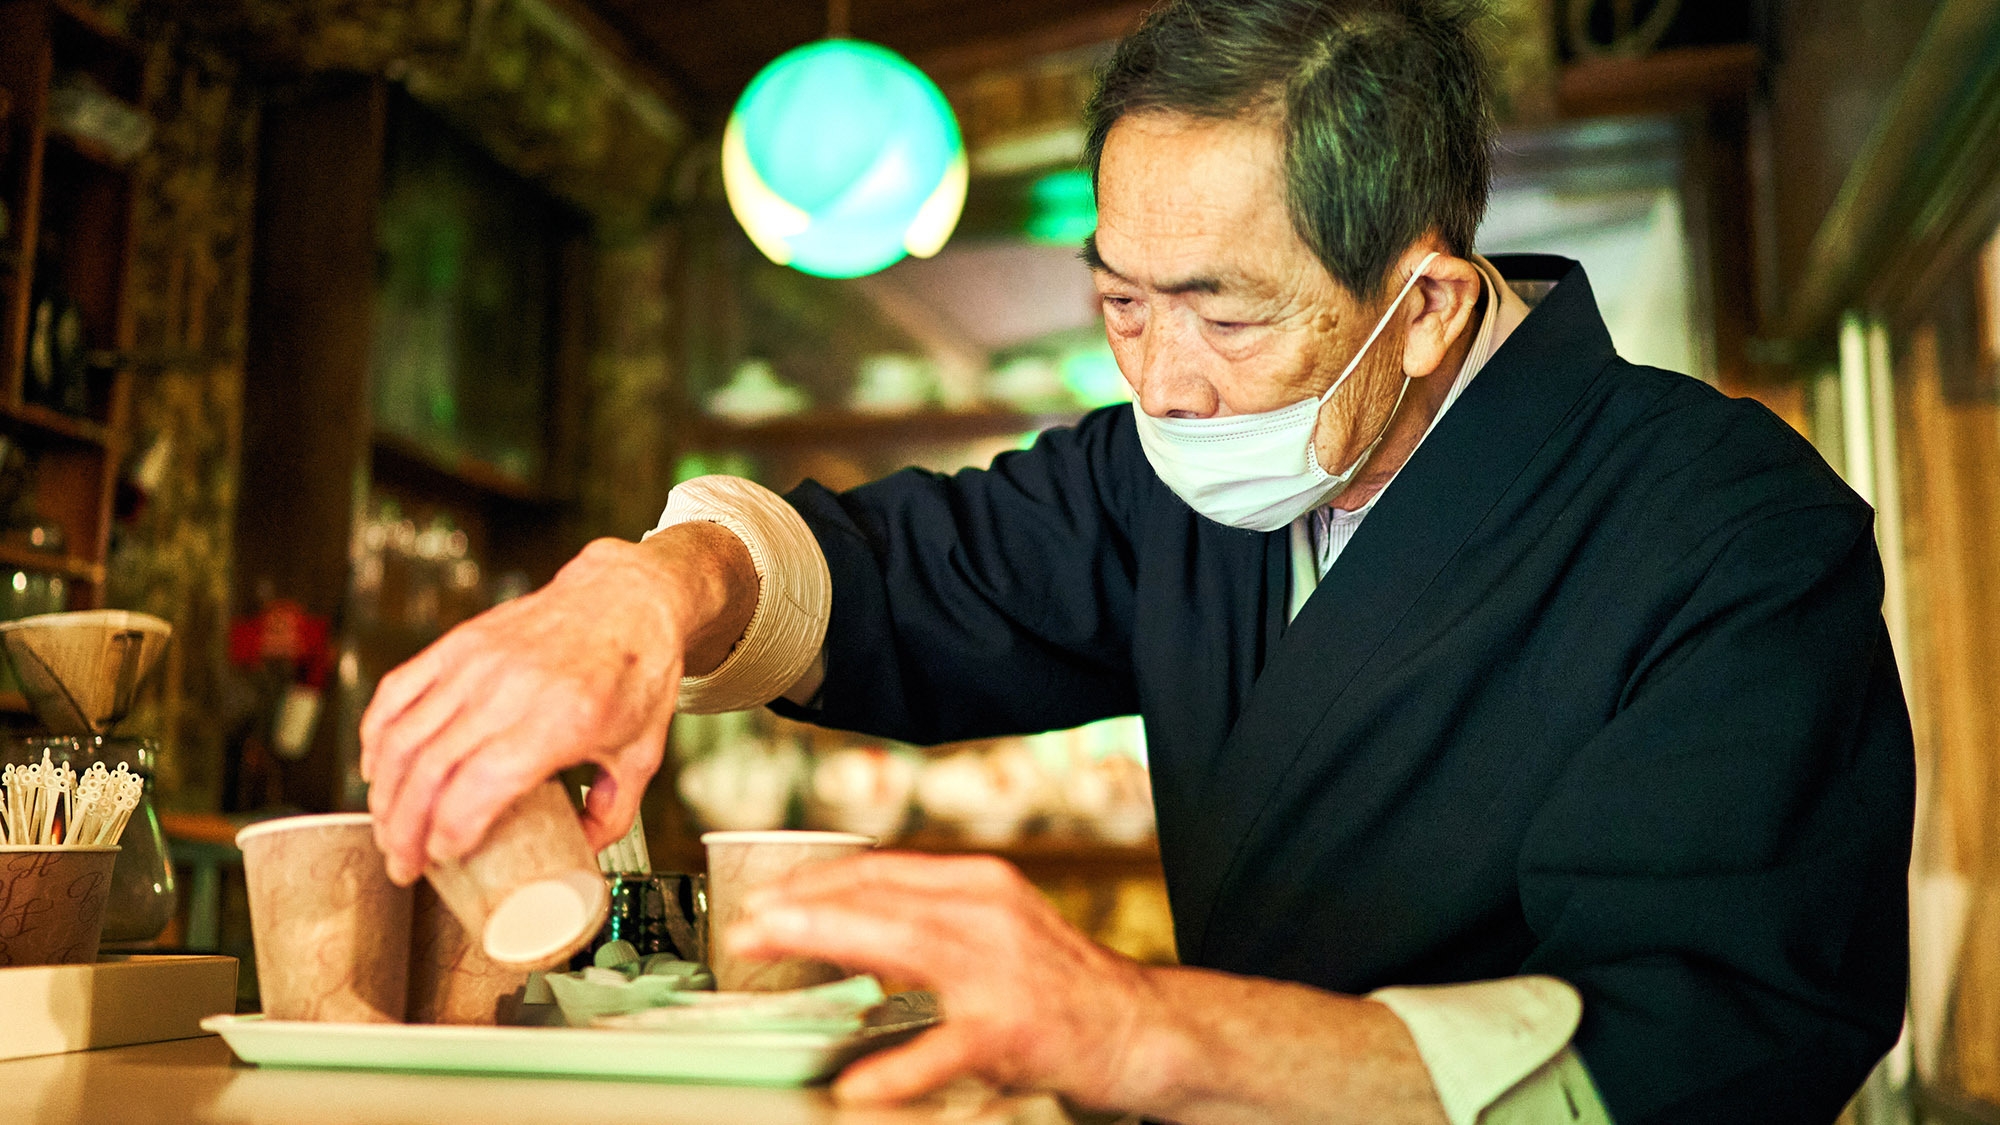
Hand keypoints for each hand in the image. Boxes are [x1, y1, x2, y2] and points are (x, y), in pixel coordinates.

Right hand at [360, 525, 754, 884]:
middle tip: (405, 865)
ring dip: (384, 793)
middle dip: (405, 829)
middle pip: (430, 769)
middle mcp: (512, 688)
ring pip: (403, 736)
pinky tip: (375, 770)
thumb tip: (578, 853)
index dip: (449, 830)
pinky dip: (375, 736)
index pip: (481, 784)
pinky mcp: (458, 643)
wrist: (628, 596)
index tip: (443, 859)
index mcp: (562, 718)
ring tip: (389, 830)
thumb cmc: (638, 671)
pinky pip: (397, 692)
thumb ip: (613, 813)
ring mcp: (478, 662)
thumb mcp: (642, 753)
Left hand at [730, 852, 1452, 1123]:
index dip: (814, 881)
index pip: (880, 869)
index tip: (762, 896)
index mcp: (978, 883)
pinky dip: (896, 1068)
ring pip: (901, 946)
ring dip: (827, 944)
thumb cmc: (1055, 984)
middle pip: (880, 897)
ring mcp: (1002, 968)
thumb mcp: (991, 932)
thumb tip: (841, 931)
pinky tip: (856, 1085)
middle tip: (745, 922)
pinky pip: (944, 1049)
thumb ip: (922, 927)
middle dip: (805, 907)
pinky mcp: (1013, 1028)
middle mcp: (988, 910)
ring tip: (772, 952)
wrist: (1138, 1028)